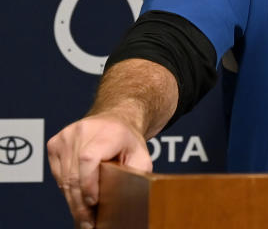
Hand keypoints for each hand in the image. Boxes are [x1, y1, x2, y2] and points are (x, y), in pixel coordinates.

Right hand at [47, 113, 152, 228]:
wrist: (116, 120)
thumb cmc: (128, 141)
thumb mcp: (142, 155)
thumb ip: (136, 173)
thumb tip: (130, 196)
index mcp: (108, 131)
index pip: (89, 159)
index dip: (88, 183)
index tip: (94, 202)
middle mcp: (84, 130)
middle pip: (74, 174)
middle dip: (81, 204)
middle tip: (88, 223)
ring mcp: (66, 136)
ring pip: (64, 178)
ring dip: (73, 201)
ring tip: (84, 218)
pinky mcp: (54, 143)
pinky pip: (57, 175)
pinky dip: (67, 189)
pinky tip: (78, 196)